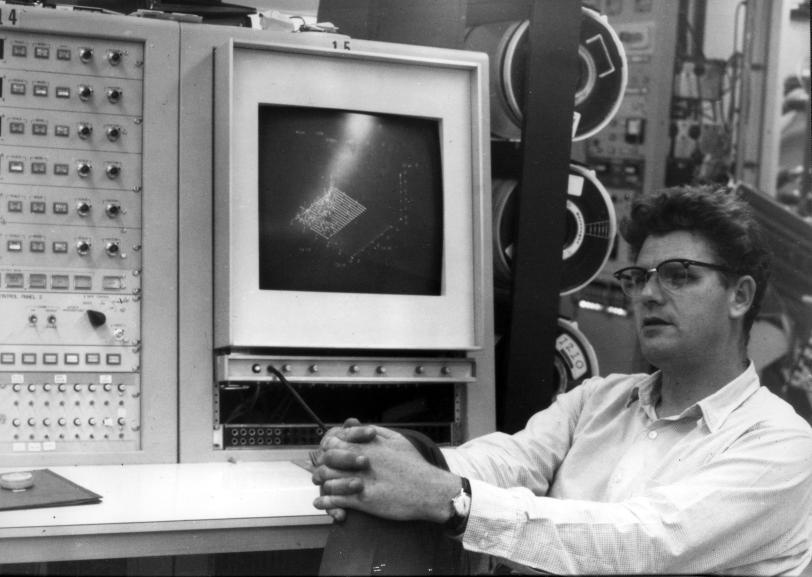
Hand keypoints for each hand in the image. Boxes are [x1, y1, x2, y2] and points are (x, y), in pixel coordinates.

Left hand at [312, 426, 460, 522]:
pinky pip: (335, 500)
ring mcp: (360, 481)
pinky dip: (324, 502)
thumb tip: (355, 424)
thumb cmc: (415, 465)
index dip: (329, 447)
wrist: (429, 490)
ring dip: (322, 483)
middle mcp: (360, 461)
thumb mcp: (397, 439)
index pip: (335, 441)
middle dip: (322, 464)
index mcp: (367, 446)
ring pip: (327, 479)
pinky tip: (321, 502)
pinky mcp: (363, 501)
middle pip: (327, 459)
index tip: (330, 452)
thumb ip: (374, 431)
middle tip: (322, 469)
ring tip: (322, 486)